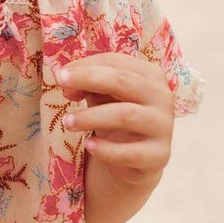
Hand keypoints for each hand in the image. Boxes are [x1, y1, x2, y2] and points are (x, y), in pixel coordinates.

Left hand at [59, 53, 174, 191]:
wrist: (136, 160)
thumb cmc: (117, 117)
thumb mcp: (103, 97)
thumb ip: (88, 85)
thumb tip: (66, 84)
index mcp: (150, 75)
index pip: (116, 62)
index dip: (86, 66)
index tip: (59, 75)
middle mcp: (162, 97)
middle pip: (123, 81)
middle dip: (88, 80)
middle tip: (61, 87)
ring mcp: (163, 126)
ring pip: (126, 115)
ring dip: (92, 117)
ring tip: (67, 122)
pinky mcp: (159, 155)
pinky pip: (131, 152)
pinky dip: (106, 149)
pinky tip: (88, 145)